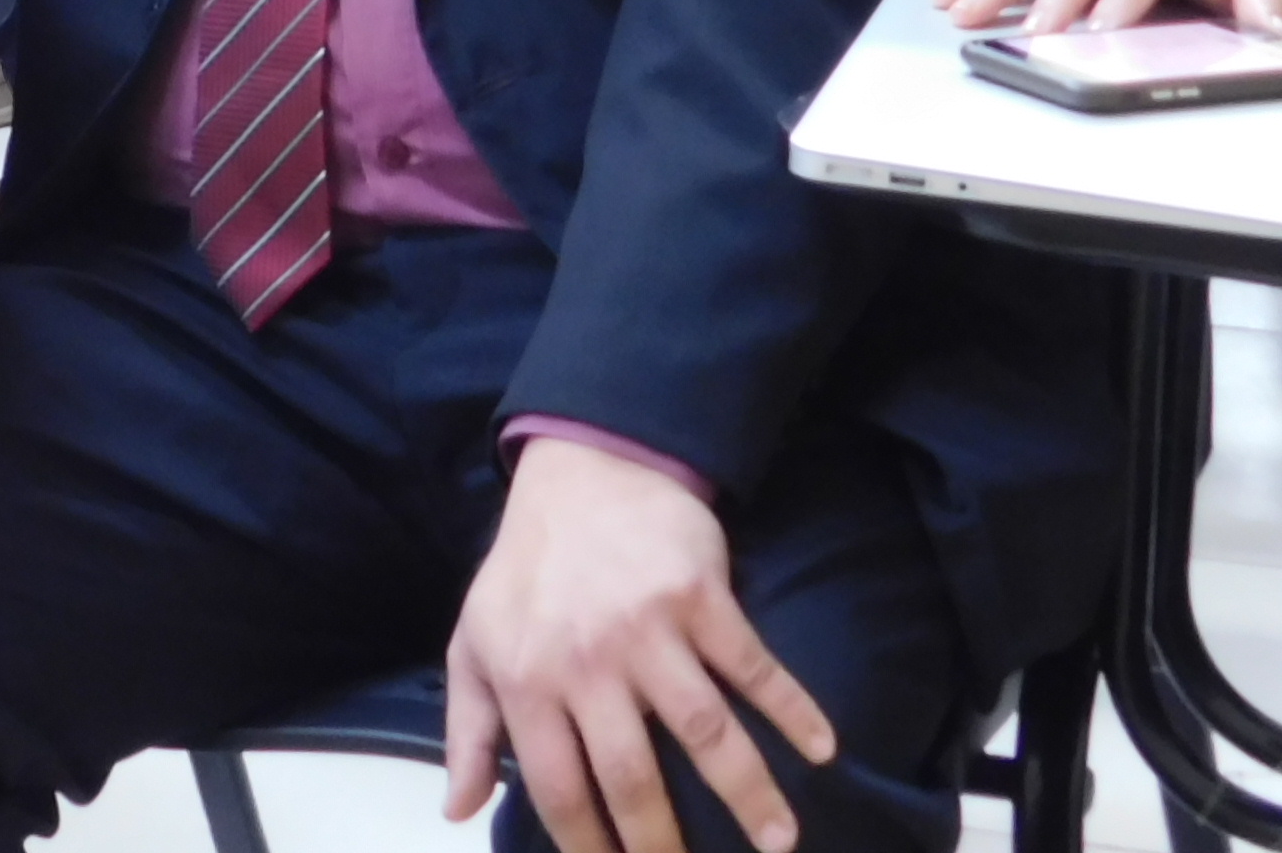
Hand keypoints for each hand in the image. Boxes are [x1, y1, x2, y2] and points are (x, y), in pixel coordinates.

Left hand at [451, 439, 834, 852]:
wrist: (582, 468)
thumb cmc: (525, 570)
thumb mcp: (473, 642)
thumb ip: (466, 730)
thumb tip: (458, 811)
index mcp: (526, 678)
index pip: (560, 788)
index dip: (588, 846)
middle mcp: (587, 661)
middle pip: (632, 776)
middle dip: (663, 842)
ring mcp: (647, 628)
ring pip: (704, 730)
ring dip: (749, 792)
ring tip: (779, 842)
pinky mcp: (700, 595)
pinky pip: (752, 664)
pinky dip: (792, 707)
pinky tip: (823, 748)